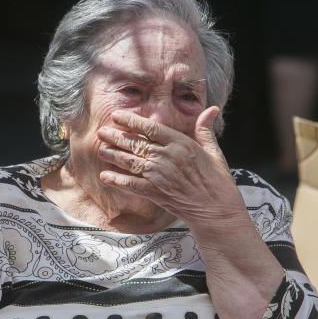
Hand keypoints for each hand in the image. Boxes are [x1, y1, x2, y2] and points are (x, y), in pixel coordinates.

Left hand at [96, 107, 248, 240]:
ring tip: (101, 151)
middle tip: (101, 132)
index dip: (132, 121)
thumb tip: (211, 109)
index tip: (117, 116)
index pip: (151, 128)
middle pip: (136, 143)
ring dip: (114, 156)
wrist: (215, 209)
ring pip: (131, 162)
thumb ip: (205, 130)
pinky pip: (132, 184)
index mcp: (181, 143)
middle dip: (116, 137)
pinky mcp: (155, 192)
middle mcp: (167, 157)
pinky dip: (117, 181)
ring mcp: (159, 175)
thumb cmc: (216, 180)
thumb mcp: (214, 151)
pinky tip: (105, 177)